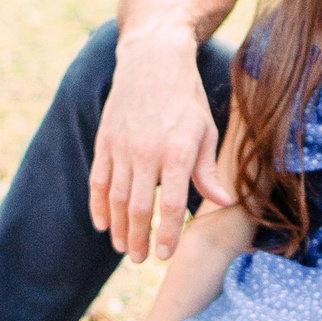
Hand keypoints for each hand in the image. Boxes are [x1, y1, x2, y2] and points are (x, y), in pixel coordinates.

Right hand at [89, 25, 230, 261]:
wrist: (153, 60)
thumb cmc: (187, 98)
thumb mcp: (206, 131)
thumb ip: (208, 171)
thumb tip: (224, 202)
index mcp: (177, 152)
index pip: (170, 205)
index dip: (167, 234)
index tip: (166, 254)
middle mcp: (146, 152)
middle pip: (138, 208)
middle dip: (139, 239)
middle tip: (141, 259)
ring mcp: (121, 147)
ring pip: (115, 199)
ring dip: (118, 228)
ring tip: (124, 248)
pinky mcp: (105, 141)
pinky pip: (97, 181)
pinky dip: (98, 206)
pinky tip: (103, 224)